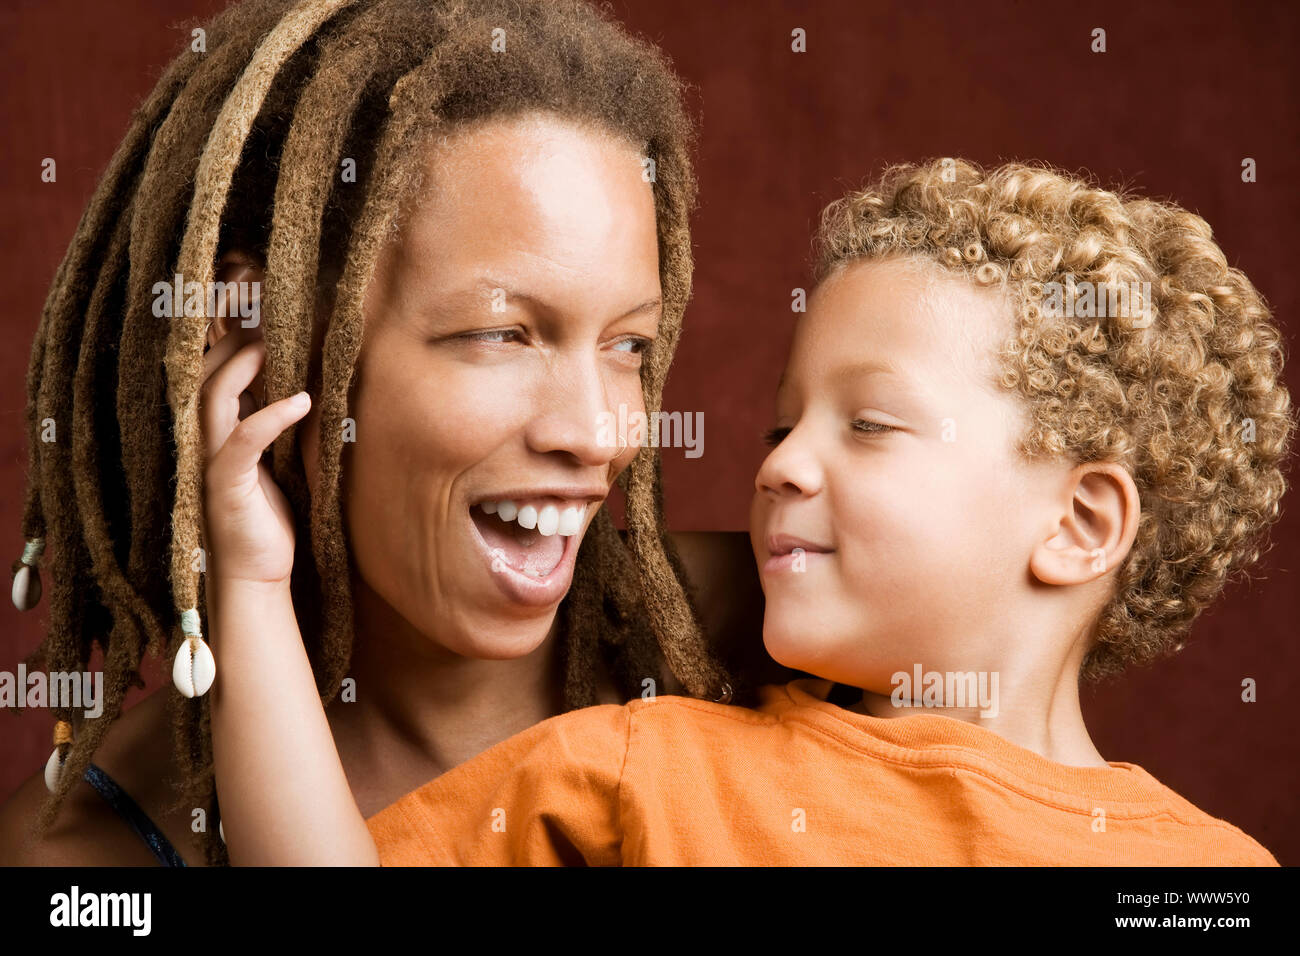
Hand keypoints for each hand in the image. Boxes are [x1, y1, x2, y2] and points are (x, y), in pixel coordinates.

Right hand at [199, 326, 311, 588]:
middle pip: (202, 373)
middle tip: (268, 313)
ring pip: (211, 397)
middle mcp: (200, 440)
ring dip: (244, 367)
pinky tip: (302, 402)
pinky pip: (242, 440)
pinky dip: (270, 416)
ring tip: (276, 345)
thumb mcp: (272, 457)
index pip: (207, 370)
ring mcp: (208, 461)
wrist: (257, 573)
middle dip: (232, 340)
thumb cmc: (266, 515)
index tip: (260, 310)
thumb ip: (268, 419)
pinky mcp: (226, 485)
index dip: (228, 337)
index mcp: (211, 430)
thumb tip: (293, 376)